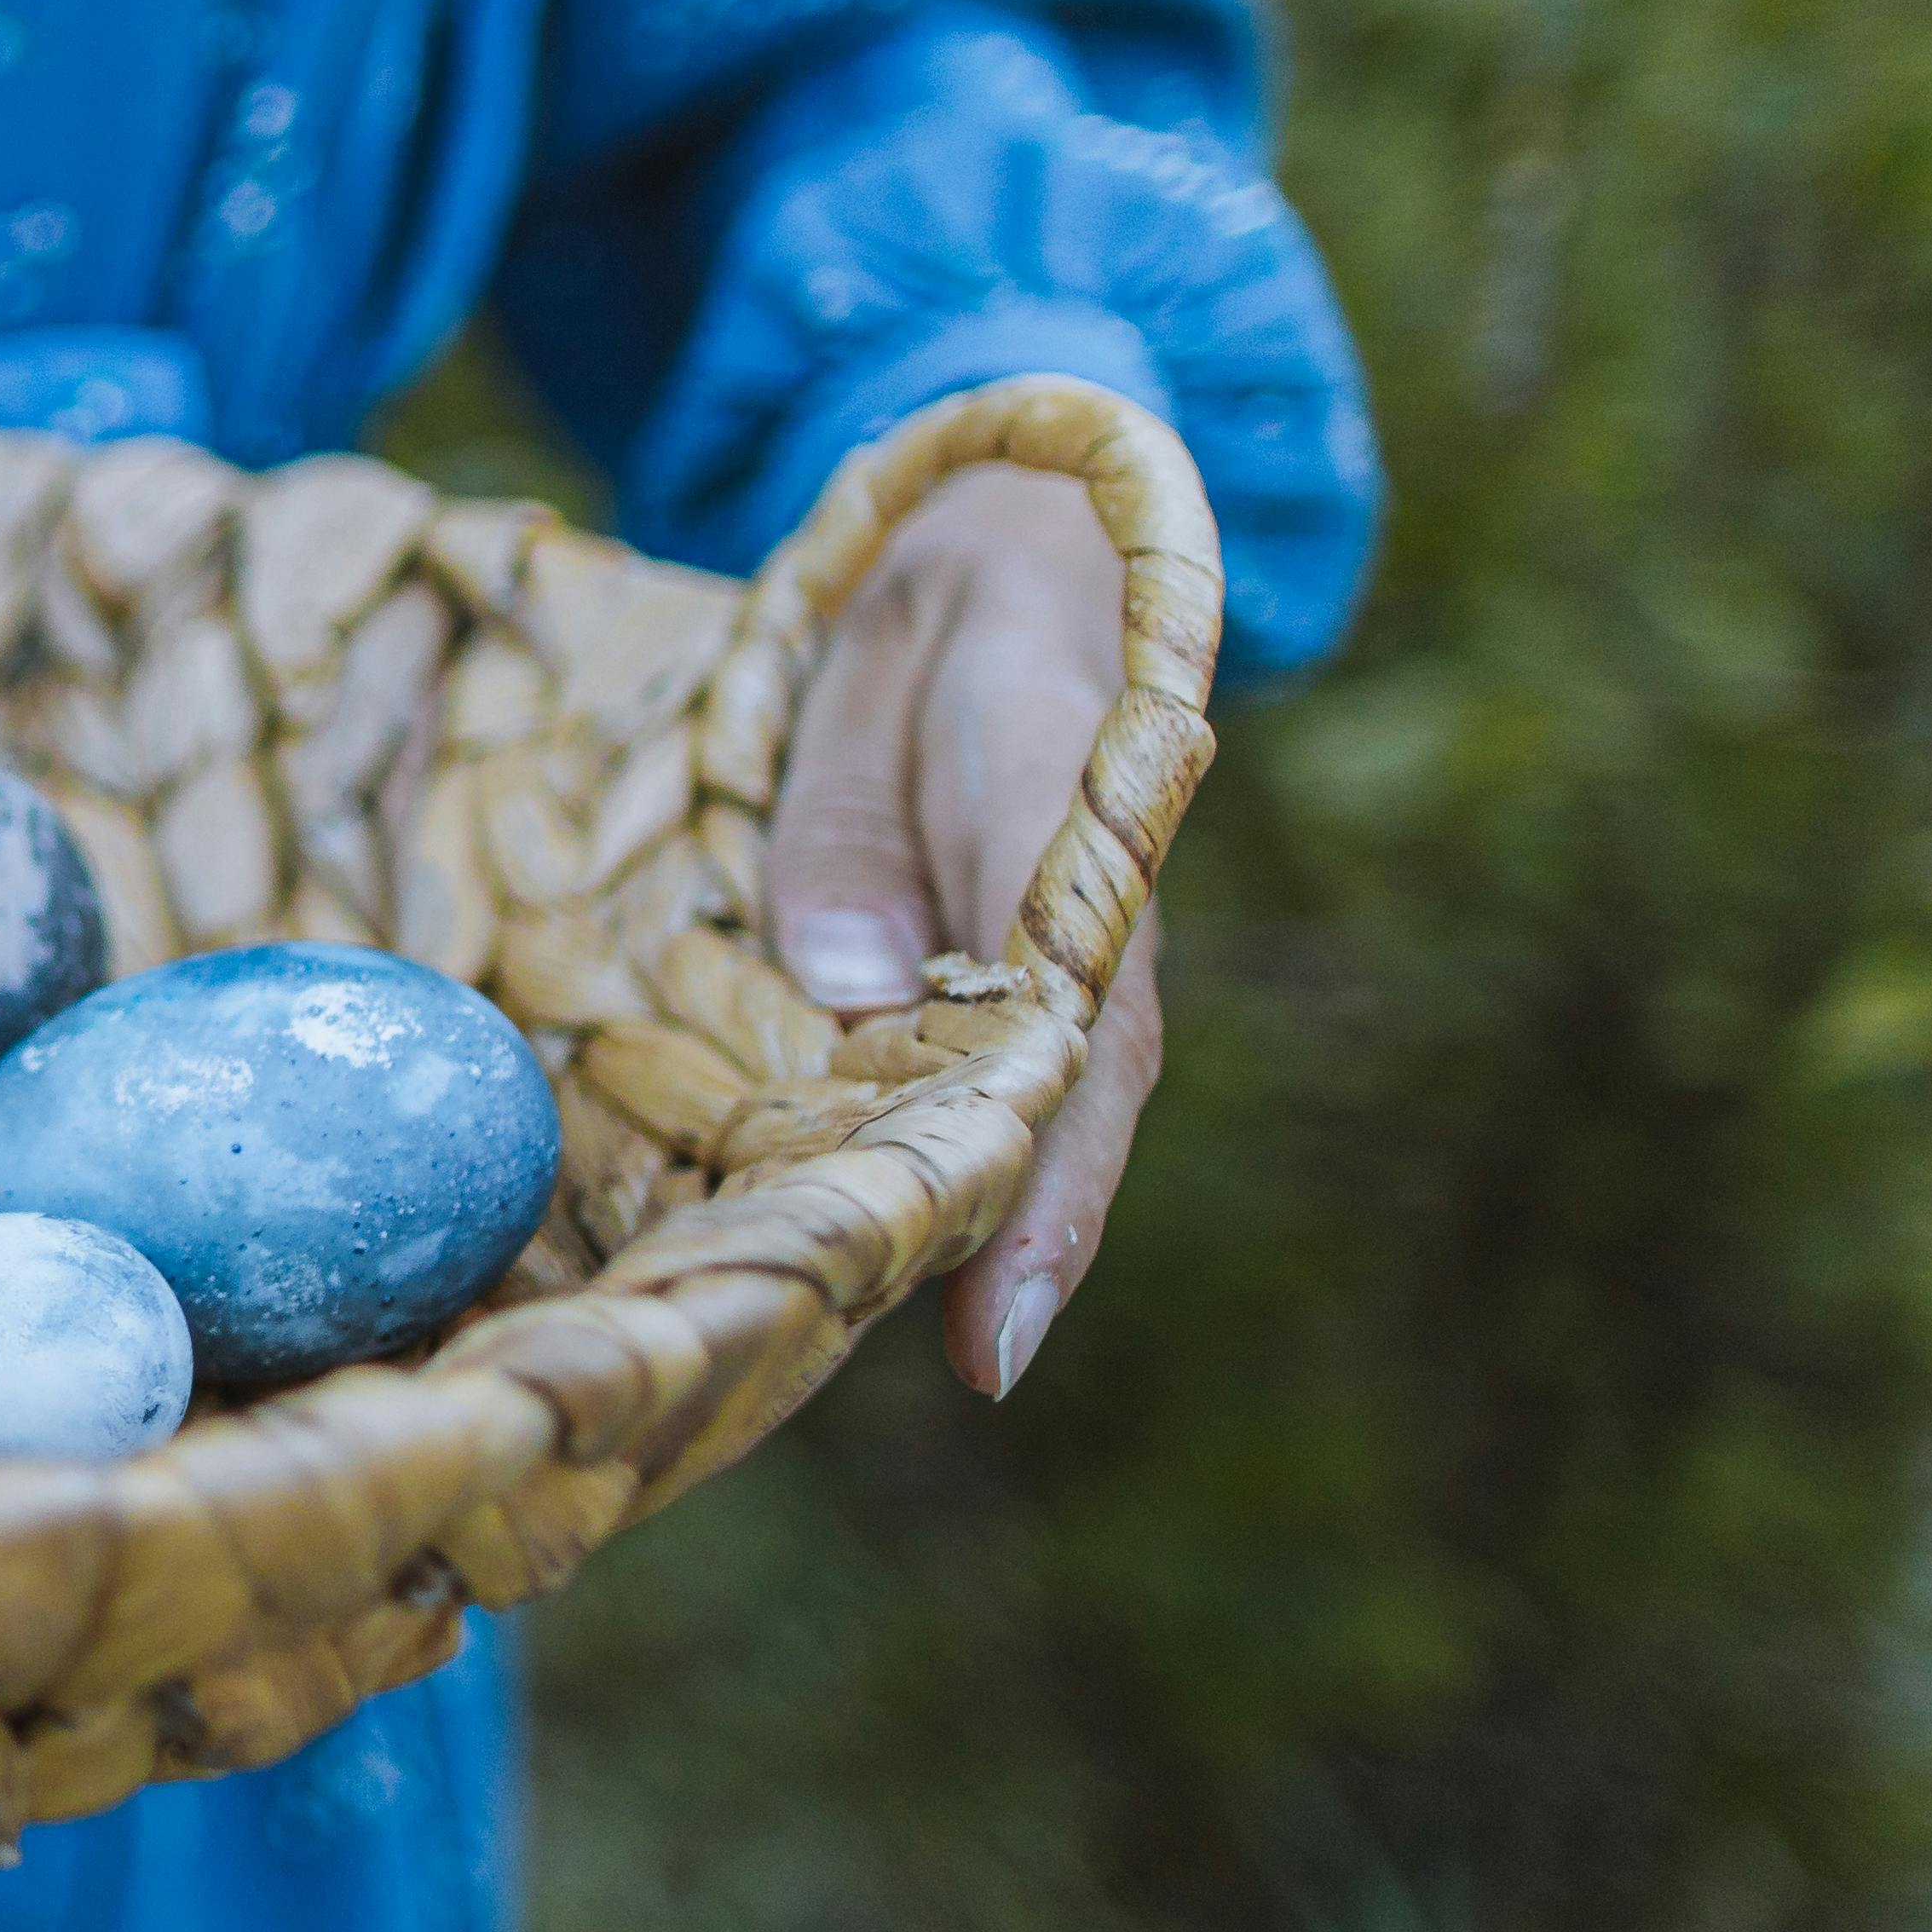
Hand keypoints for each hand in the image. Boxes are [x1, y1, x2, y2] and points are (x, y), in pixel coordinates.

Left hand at [764, 463, 1157, 1400]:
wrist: (1014, 563)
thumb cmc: (943, 615)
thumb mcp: (873, 671)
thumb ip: (855, 818)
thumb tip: (849, 987)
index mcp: (1073, 843)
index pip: (1078, 1040)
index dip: (1050, 1190)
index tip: (1012, 1328)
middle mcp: (1085, 933)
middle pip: (1065, 1114)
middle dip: (1016, 1244)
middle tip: (975, 1368)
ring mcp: (1056, 968)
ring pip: (1023, 1116)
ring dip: (964, 1222)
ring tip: (881, 1335)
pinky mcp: (1002, 983)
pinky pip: (969, 1084)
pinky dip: (918, 1162)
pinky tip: (846, 1246)